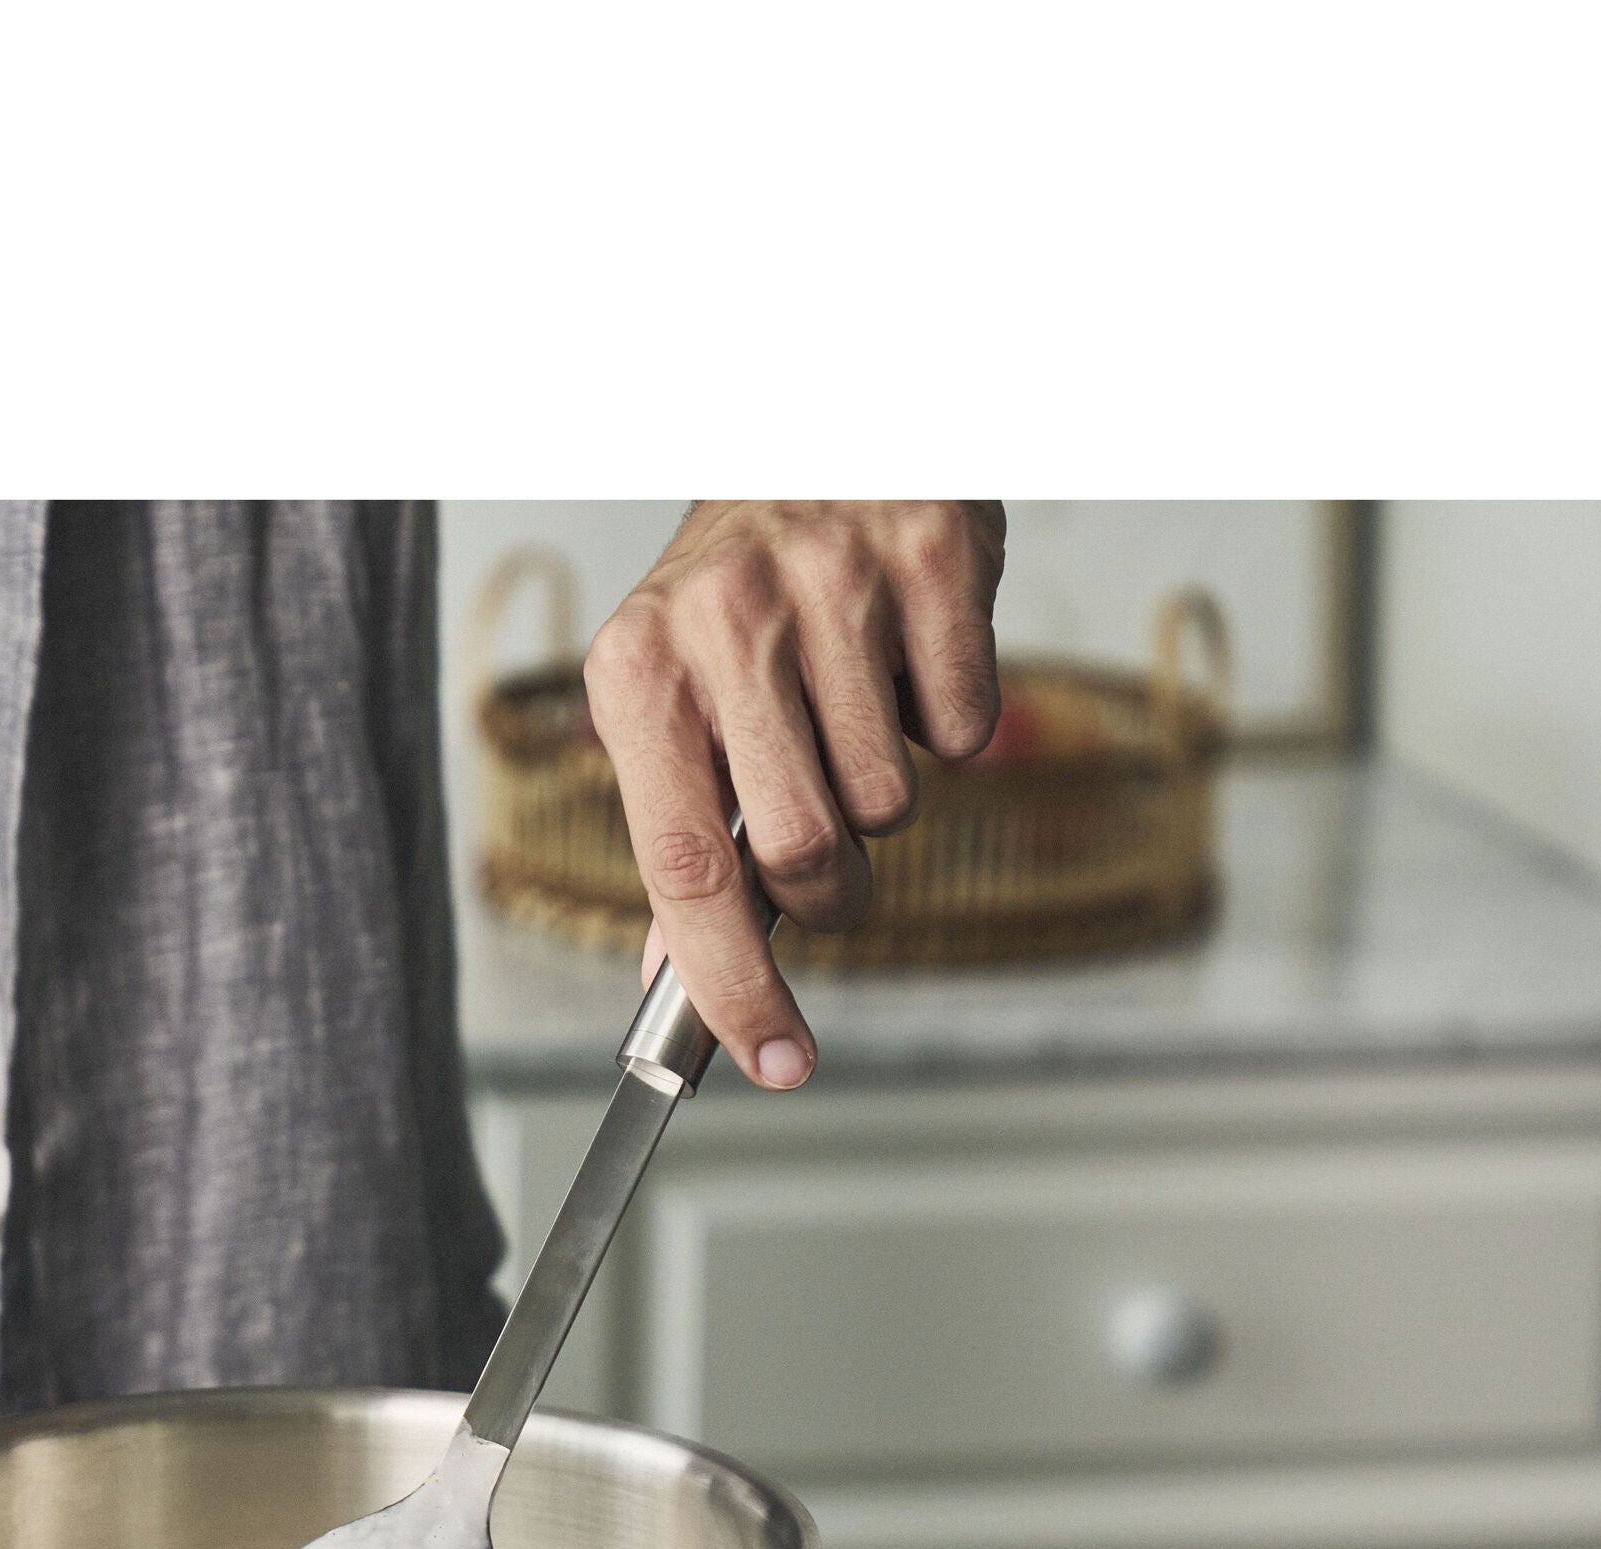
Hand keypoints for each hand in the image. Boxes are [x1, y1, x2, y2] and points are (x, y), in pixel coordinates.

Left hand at [586, 501, 1006, 1087]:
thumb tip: (679, 981)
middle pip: (804, 850)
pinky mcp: (931, 556)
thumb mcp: (671, 701)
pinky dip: (948, 724)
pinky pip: (965, 724)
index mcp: (635, 678)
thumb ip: (678, 839)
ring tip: (853, 717)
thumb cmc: (739, 596)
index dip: (733, 983)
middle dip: (833, 892)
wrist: (819, 434)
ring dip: (885, 795)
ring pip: (891, 798)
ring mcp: (830, 585)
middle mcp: (721, 626)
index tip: (776, 1061)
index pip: (685, 872)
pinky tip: (903, 665)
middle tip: (833, 863)